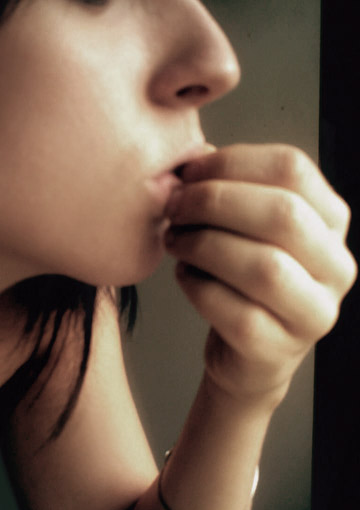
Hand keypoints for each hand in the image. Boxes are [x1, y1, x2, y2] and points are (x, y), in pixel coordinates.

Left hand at [165, 143, 356, 405]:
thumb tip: (190, 159)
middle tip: (174, 207)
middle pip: (283, 213)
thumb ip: (227, 188)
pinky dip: (198, 288)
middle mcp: (336, 266)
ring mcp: (315, 312)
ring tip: (175, 241)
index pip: (292, 169)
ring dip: (204, 245)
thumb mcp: (243, 225)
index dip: (231, 163)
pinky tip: (185, 276)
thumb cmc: (239, 278)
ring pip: (265, 267)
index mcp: (330, 220)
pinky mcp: (280, 349)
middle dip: (214, 202)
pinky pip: (236, 313)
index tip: (188, 172)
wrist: (244, 349)